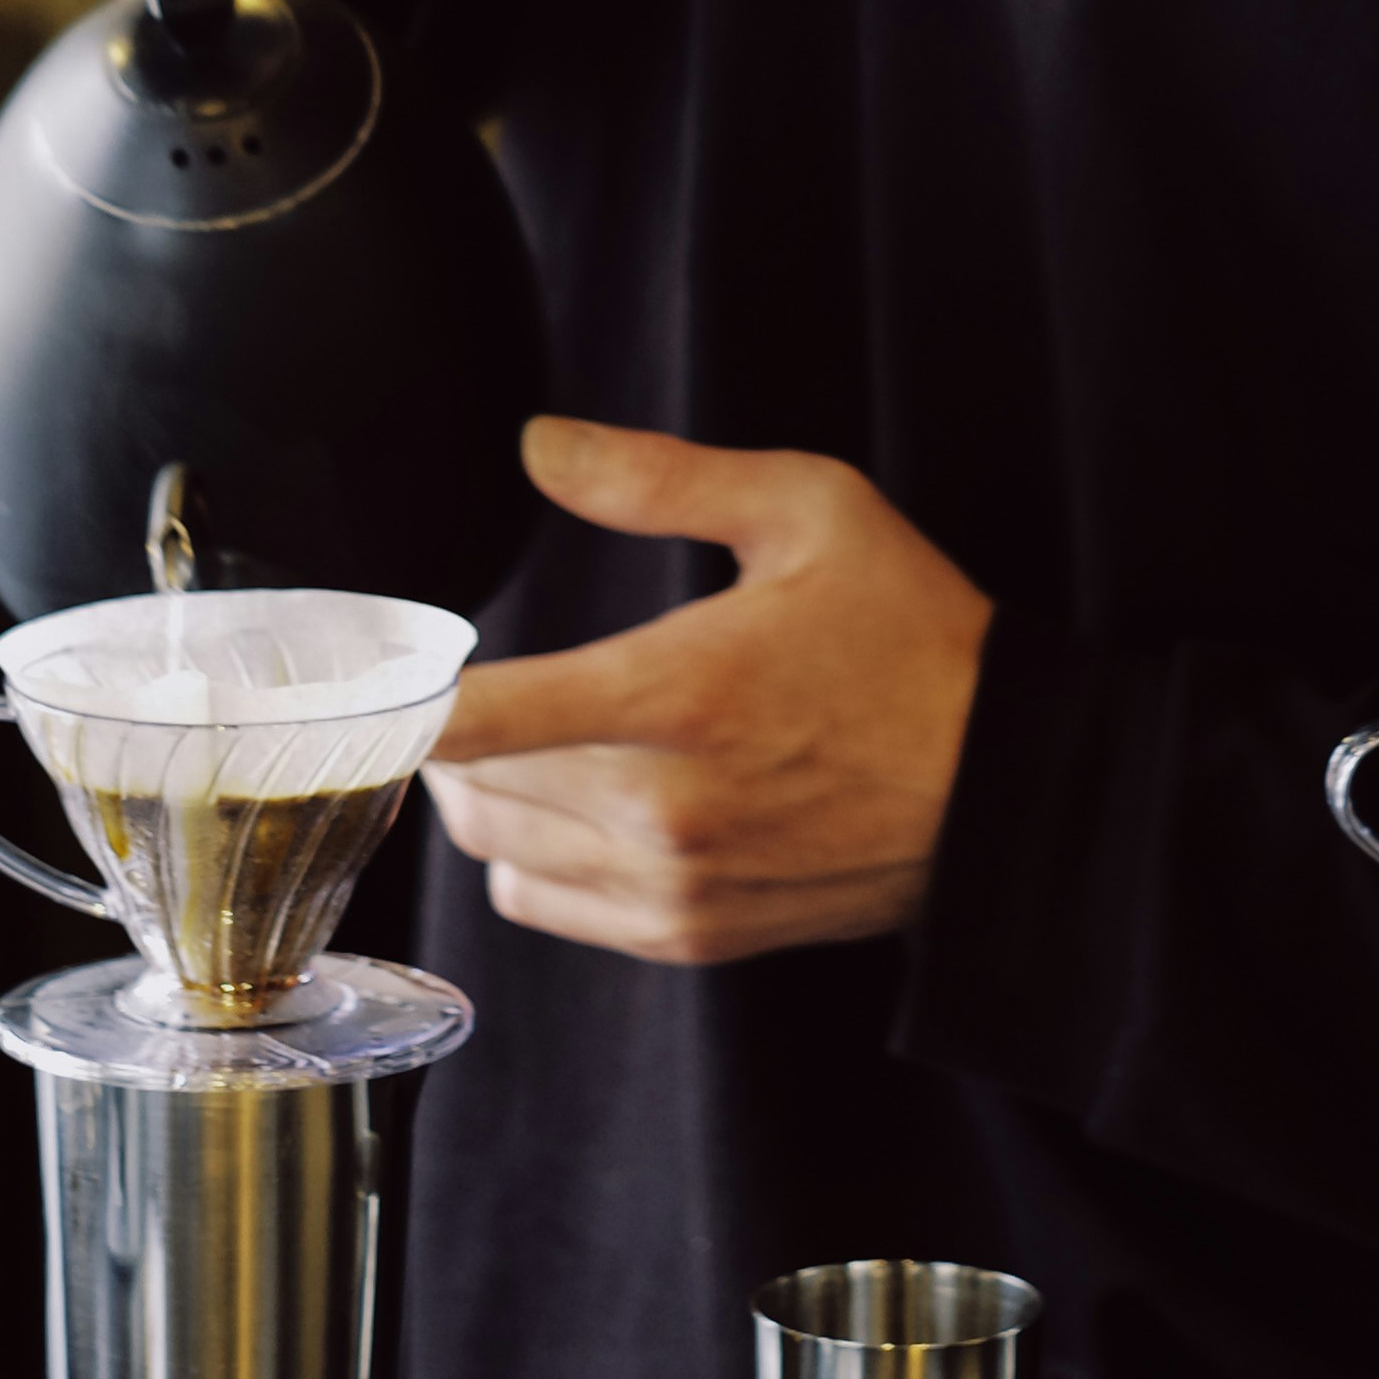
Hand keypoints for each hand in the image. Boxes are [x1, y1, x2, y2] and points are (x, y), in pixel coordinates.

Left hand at [424, 418, 991, 965]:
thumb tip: (539, 443)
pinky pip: (544, 906)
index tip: (371, 668)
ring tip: (516, 737)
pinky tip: (570, 801)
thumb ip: (658, 476)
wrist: (1008, 787)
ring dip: (482, 794)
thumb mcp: (807, 509)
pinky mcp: (690, 935)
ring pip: (494, 852)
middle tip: (461, 680)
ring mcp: (674, 884)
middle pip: (466, 788)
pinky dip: (528, 856)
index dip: (400, 696)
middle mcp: (662, 807)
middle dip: (444, 731)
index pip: (478, 717)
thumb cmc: (911, 635)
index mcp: (677, 693)